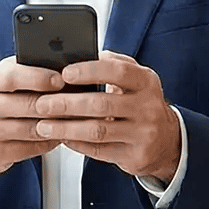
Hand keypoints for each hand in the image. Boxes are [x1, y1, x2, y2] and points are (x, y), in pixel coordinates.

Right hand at [0, 56, 63, 190]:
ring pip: (35, 128)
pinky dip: (50, 141)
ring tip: (75, 118)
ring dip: (59, 124)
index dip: (39, 78)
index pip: (12, 76)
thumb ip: (22, 71)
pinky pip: (33, 148)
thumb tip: (60, 66)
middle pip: (29, 104)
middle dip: (58, 103)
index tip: (60, 79)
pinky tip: (58, 134)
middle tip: (79, 101)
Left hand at [33, 51, 180, 182]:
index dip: (90, 71)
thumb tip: (88, 52)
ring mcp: (142, 134)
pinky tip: (61, 138)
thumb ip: (115, 63)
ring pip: (97, 130)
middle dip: (67, 104)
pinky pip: (98, 151)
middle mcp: (147, 107)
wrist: (166, 141)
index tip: (65, 73)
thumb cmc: (142, 104)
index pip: (118, 71)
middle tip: (42, 103)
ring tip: (43, 125)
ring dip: (66, 128)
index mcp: (146, 82)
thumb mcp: (137, 79)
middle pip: (101, 104)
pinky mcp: (134, 156)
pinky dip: (76, 144)